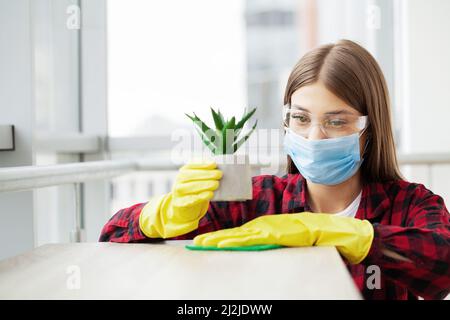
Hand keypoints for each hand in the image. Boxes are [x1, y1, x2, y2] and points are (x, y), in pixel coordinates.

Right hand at [139, 160, 221, 237]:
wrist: (183, 207)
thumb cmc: (194, 191)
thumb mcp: (198, 180)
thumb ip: (205, 174)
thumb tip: (216, 168)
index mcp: (183, 172)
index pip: (191, 166)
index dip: (202, 165)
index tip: (214, 164)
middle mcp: (178, 181)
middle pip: (191, 176)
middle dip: (206, 174)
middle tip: (219, 174)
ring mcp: (177, 192)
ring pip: (190, 187)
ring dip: (204, 185)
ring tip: (216, 184)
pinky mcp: (179, 203)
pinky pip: (189, 200)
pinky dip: (200, 197)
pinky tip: (209, 194)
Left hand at [193, 212, 373, 263]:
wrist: (331, 229)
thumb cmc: (311, 235)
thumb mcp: (286, 238)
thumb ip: (272, 241)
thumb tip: (258, 247)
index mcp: (266, 228)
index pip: (240, 236)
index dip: (222, 239)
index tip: (207, 244)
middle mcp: (265, 227)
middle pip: (236, 235)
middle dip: (215, 240)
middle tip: (196, 244)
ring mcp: (270, 229)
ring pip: (241, 236)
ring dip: (221, 241)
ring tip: (203, 245)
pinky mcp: (278, 233)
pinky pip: (255, 240)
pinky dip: (238, 242)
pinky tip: (225, 245)